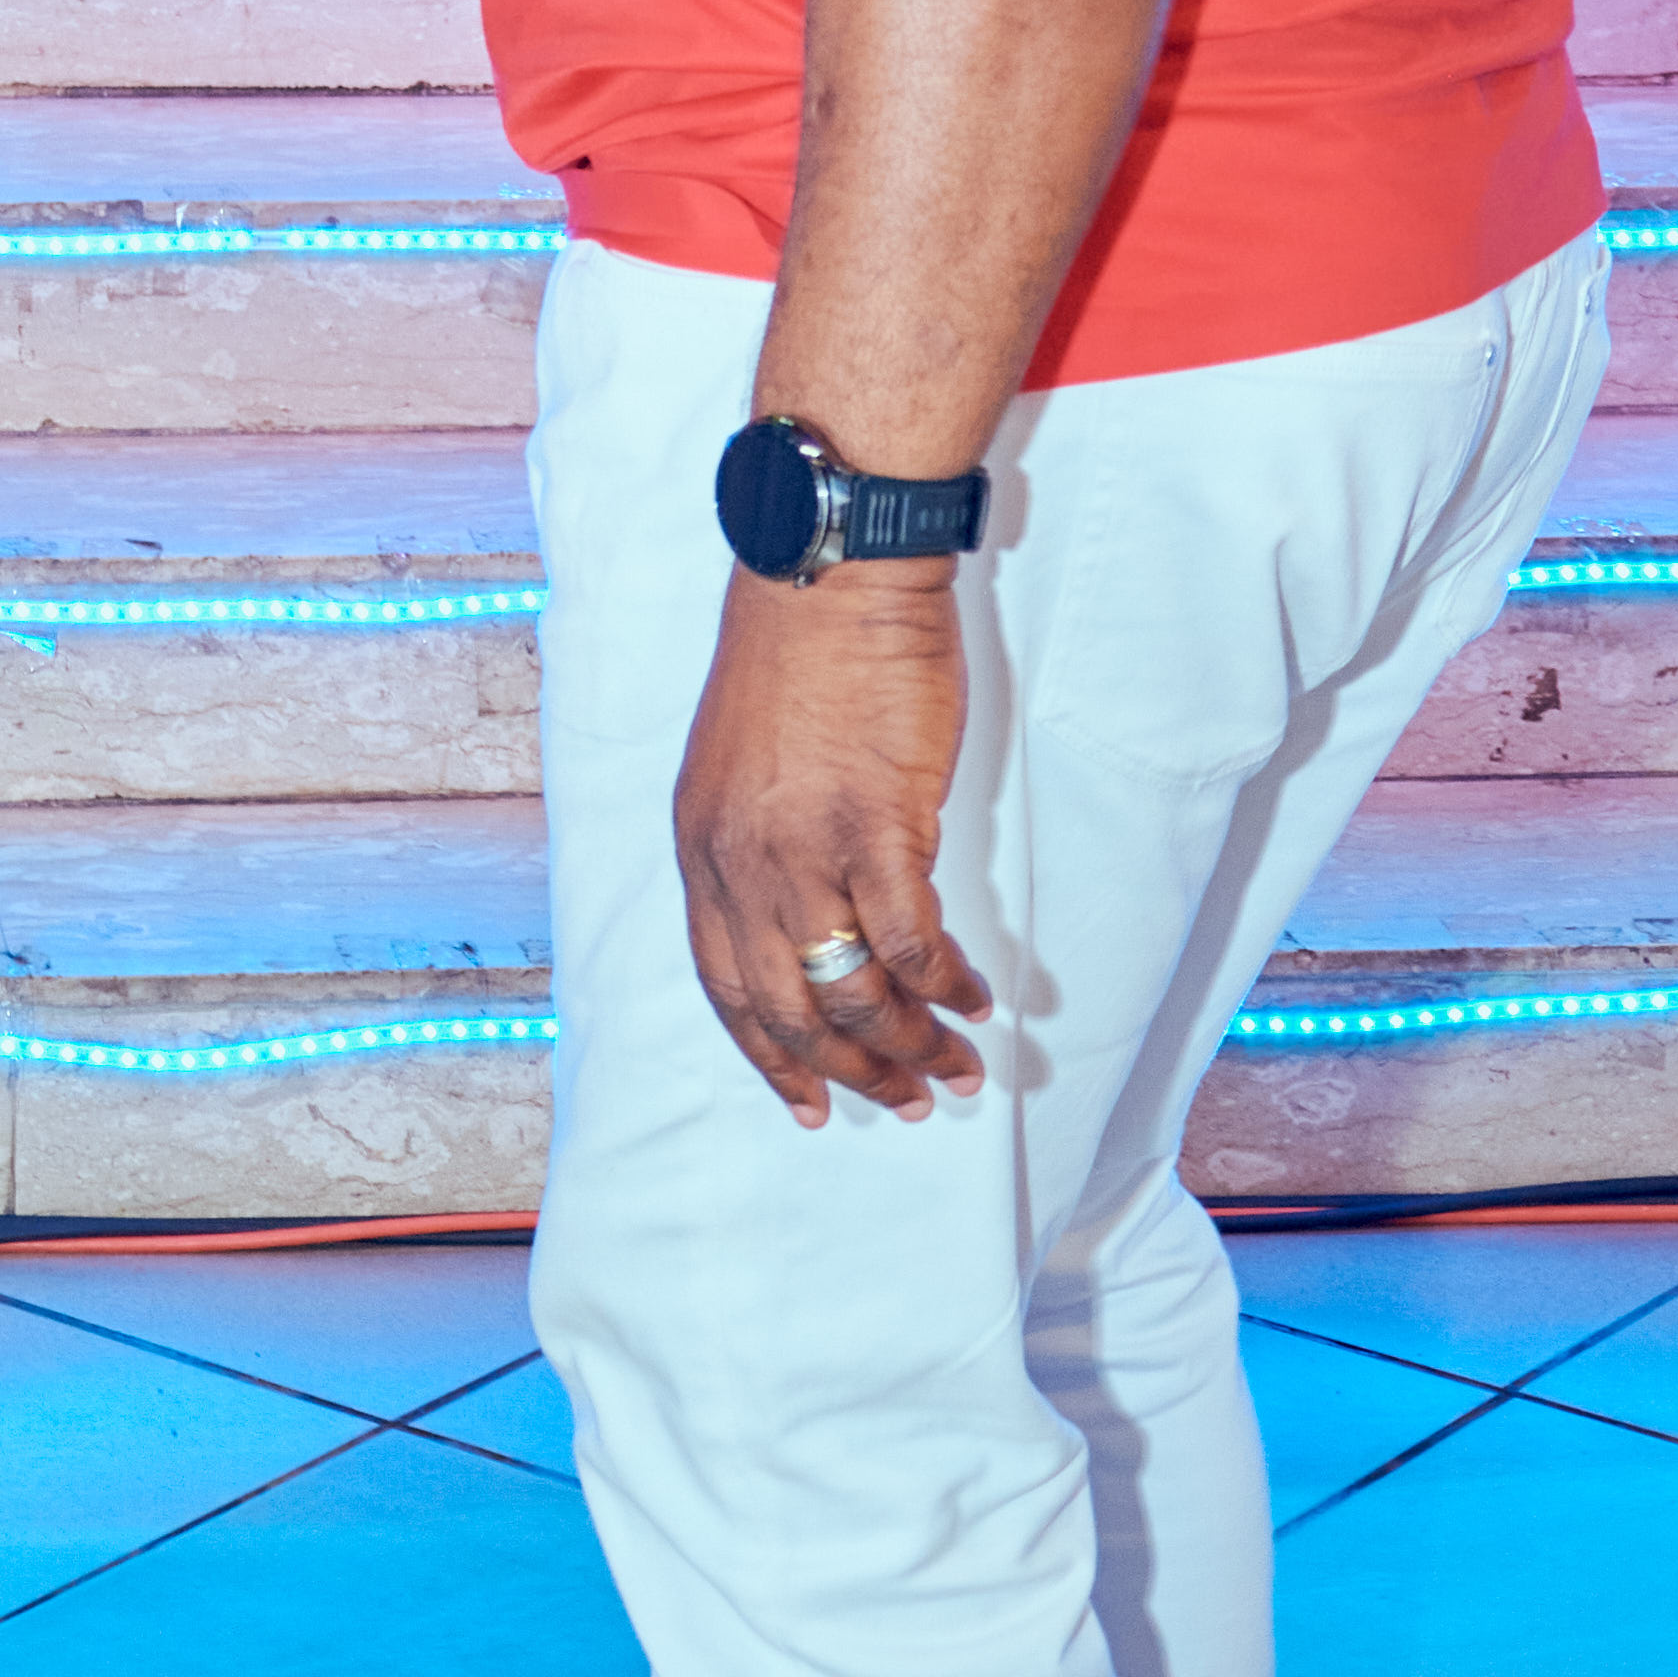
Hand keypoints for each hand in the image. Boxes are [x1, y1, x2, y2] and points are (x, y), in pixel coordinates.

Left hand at [670, 567, 990, 1126]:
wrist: (829, 576)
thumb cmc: (796, 658)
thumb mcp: (739, 767)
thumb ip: (759, 848)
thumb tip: (808, 922)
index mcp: (701, 848)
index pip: (726, 985)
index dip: (768, 1055)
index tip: (807, 1100)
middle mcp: (740, 863)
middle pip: (790, 1008)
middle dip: (850, 1070)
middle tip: (904, 1099)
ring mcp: (805, 851)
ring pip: (853, 993)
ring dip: (910, 1045)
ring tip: (955, 1067)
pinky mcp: (876, 828)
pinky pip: (913, 944)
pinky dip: (946, 988)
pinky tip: (976, 1000)